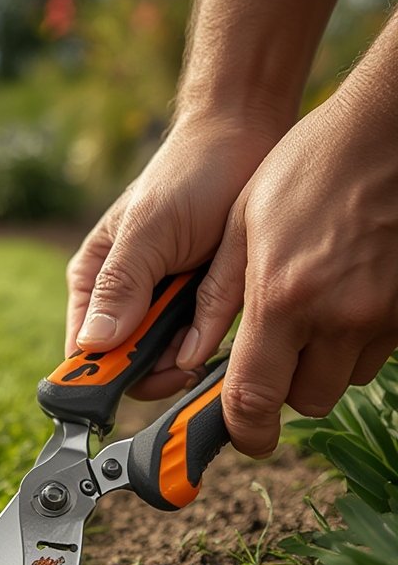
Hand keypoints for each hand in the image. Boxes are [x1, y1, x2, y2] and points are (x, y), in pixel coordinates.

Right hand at [65, 115, 281, 398]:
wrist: (249, 139)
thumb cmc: (190, 175)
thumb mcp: (150, 230)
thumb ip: (120, 285)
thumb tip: (94, 344)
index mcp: (93, 282)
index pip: (84, 352)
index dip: (103, 375)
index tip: (136, 376)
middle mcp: (122, 301)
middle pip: (126, 365)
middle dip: (155, 366)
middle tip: (185, 352)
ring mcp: (162, 307)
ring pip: (165, 361)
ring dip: (186, 354)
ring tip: (209, 322)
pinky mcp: (199, 308)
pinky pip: (199, 346)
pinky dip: (211, 342)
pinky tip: (225, 321)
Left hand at [178, 92, 397, 455]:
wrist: (389, 128)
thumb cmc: (310, 166)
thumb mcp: (244, 225)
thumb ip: (215, 299)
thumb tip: (186, 357)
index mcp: (284, 299)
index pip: (255, 399)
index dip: (245, 430)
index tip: (243, 436)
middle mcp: (339, 317)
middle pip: (305, 399)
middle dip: (284, 386)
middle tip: (276, 345)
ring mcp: (385, 315)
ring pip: (344, 379)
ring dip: (323, 362)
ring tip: (315, 305)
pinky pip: (378, 352)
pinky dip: (358, 340)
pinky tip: (350, 294)